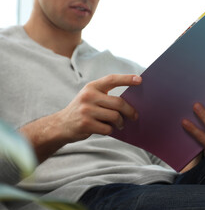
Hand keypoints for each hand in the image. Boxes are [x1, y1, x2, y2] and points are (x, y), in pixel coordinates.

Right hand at [19, 74, 141, 162]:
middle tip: (134, 116)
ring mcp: (86, 110)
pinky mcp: (86, 124)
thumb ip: (106, 96)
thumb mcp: (90, 97)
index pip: (112, 79)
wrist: (61, 125)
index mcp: (92, 87)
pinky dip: (110, 130)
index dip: (126, 79)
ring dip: (120, 123)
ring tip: (119, 124)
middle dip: (130, 111)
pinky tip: (105, 129)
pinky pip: (108, 128)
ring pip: (115, 117)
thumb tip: (130, 104)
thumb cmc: (83, 110)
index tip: (140, 80)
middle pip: (118, 102)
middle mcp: (88, 96)